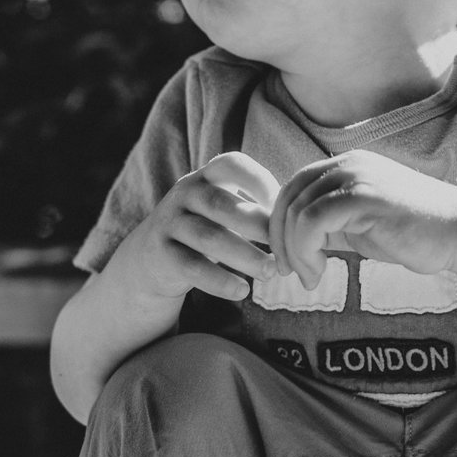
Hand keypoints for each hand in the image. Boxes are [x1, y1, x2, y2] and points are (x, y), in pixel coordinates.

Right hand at [108, 151, 283, 304]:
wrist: (151, 259)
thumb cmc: (206, 230)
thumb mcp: (225, 211)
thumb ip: (257, 209)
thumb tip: (306, 222)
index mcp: (206, 176)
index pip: (232, 164)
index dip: (260, 181)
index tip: (284, 208)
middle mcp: (184, 193)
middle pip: (221, 204)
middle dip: (257, 225)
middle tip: (285, 249)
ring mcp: (169, 223)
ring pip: (209, 237)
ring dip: (244, 256)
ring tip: (270, 272)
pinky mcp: (160, 254)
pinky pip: (192, 267)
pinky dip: (219, 281)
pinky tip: (242, 291)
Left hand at [270, 150, 456, 288]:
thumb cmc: (416, 235)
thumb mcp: (362, 226)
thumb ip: (331, 226)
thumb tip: (295, 242)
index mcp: (347, 166)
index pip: (295, 187)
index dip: (280, 223)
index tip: (286, 258)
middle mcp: (348, 164)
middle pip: (289, 195)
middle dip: (279, 238)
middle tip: (286, 271)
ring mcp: (355, 176)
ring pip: (297, 210)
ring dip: (293, 250)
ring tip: (308, 277)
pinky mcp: (363, 196)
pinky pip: (312, 221)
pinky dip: (305, 251)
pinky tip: (318, 272)